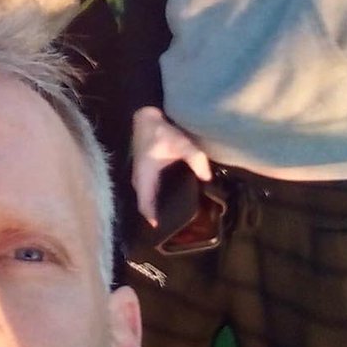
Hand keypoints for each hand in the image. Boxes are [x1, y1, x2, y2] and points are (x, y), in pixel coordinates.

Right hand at [131, 106, 211, 226]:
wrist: (144, 115)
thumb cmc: (159, 130)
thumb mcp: (180, 143)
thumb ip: (195, 159)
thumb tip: (207, 178)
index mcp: (145, 176)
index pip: (145, 204)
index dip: (153, 219)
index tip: (163, 231)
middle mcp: (139, 179)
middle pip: (145, 204)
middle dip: (157, 215)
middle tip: (175, 226)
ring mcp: (139, 175)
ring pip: (146, 197)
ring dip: (155, 206)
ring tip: (174, 214)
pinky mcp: (143, 171)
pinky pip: (147, 191)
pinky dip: (155, 198)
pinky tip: (170, 197)